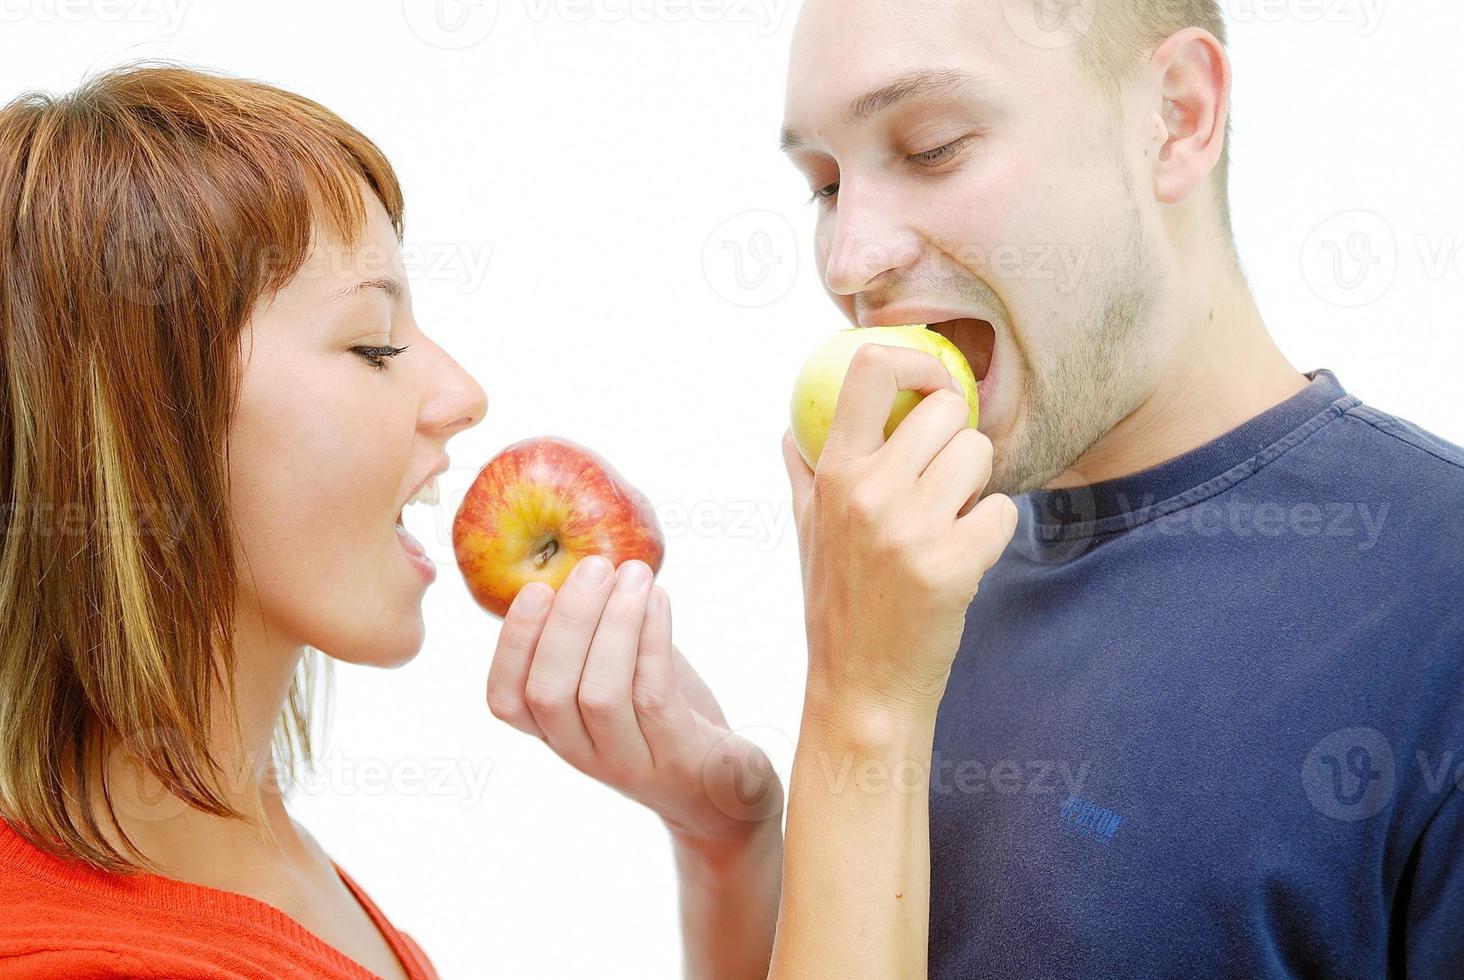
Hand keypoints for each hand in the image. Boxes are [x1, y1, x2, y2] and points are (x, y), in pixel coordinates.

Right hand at [486, 556, 782, 848]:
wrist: (726, 792)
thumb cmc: (666, 718)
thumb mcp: (623, 675)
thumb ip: (597, 633)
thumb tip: (584, 563)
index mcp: (556, 731)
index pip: (505, 699)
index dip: (513, 643)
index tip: (534, 588)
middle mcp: (583, 752)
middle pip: (550, 692)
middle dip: (568, 621)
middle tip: (594, 566)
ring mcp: (630, 761)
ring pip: (601, 693)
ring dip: (615, 623)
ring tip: (634, 574)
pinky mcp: (678, 758)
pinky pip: (654, 695)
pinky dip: (652, 640)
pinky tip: (660, 601)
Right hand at [782, 343, 1018, 719]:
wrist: (862, 687)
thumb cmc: (837, 606)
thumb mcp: (807, 532)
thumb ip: (806, 472)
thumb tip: (795, 426)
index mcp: (834, 473)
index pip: (871, 369)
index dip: (914, 361)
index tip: (930, 386)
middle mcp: (869, 492)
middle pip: (945, 410)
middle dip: (957, 438)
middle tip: (945, 480)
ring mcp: (911, 528)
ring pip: (980, 454)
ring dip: (978, 485)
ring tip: (951, 522)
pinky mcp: (954, 564)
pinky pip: (1005, 509)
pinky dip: (995, 529)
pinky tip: (967, 556)